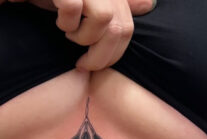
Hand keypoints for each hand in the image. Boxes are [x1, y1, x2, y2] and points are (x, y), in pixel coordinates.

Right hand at [7, 0, 156, 70]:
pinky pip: (74, 8)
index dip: (114, 54)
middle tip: (82, 62)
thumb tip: (149, 4)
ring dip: (83, 36)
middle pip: (120, 28)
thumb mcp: (87, 2)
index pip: (127, 30)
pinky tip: (58, 20)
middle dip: (101, 55)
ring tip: (68, 32)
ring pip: (103, 19)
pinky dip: (66, 21)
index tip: (93, 65)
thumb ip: (120, 3)